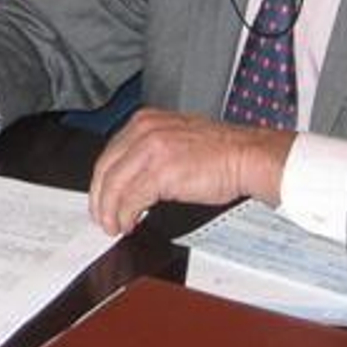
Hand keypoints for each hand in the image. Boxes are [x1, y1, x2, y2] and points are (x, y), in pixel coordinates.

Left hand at [87, 109, 293, 235]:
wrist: (247, 155)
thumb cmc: (220, 151)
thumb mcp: (175, 138)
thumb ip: (148, 152)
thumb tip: (129, 181)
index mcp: (145, 121)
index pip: (109, 153)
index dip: (102, 182)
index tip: (101, 198)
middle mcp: (144, 131)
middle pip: (105, 169)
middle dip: (100, 199)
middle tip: (102, 218)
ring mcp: (151, 150)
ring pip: (114, 186)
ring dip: (110, 211)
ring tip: (114, 226)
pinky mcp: (161, 172)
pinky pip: (131, 199)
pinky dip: (125, 215)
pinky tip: (129, 223)